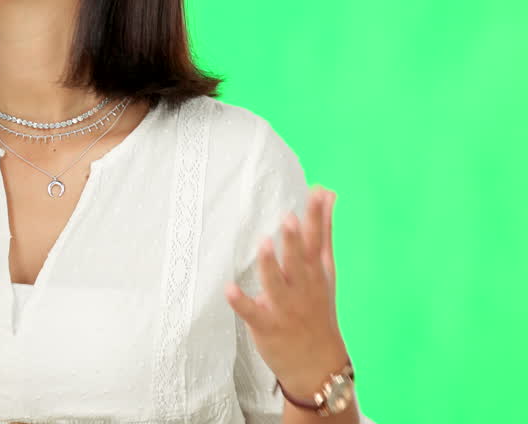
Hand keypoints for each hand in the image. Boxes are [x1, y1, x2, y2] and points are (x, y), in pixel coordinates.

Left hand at [224, 185, 348, 394]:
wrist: (319, 364)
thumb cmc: (317, 309)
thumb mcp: (326, 271)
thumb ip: (323, 232)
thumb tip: (328, 194)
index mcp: (315, 273)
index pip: (317, 241)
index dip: (318, 217)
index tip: (319, 192)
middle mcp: (302, 288)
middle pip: (298, 262)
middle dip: (294, 241)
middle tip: (289, 218)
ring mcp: (284, 308)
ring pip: (275, 284)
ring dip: (269, 266)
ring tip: (264, 245)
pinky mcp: (266, 325)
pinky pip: (252, 313)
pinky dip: (241, 302)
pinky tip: (229, 290)